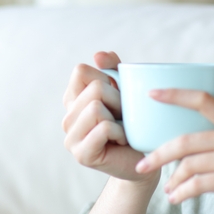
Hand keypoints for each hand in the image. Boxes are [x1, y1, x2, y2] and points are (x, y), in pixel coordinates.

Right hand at [61, 52, 156, 184]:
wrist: (145, 157)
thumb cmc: (135, 123)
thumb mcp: (125, 89)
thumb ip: (113, 68)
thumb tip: (98, 55)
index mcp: (73, 100)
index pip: (81, 71)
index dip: (106, 78)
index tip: (117, 94)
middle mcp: (68, 118)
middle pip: (94, 88)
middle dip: (118, 99)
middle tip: (124, 116)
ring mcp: (71, 138)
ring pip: (96, 106)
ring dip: (119, 116)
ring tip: (123, 129)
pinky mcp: (81, 154)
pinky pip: (103, 128)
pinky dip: (120, 132)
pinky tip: (121, 141)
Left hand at [134, 89, 213, 213]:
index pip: (203, 99)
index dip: (175, 94)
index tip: (151, 94)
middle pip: (185, 140)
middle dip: (158, 153)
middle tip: (142, 163)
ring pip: (190, 164)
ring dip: (171, 179)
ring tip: (166, 189)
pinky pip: (199, 185)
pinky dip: (183, 192)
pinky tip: (176, 198)